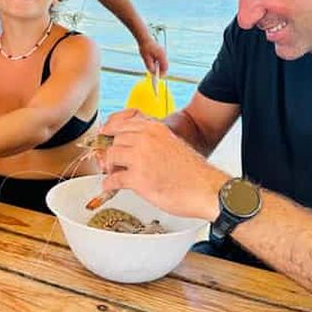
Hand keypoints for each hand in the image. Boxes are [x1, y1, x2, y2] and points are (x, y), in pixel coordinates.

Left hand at [98, 114, 226, 220]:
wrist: (206, 189)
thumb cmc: (193, 172)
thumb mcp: (172, 143)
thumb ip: (153, 141)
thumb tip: (134, 148)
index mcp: (155, 128)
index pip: (123, 122)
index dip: (111, 130)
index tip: (105, 135)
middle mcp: (145, 139)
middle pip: (115, 139)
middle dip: (111, 151)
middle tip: (111, 161)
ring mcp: (140, 157)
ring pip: (111, 156)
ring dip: (109, 167)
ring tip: (112, 173)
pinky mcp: (137, 178)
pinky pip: (113, 179)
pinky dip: (108, 184)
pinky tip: (110, 186)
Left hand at [137, 36, 167, 76]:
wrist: (144, 38)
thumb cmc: (145, 47)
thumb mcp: (146, 58)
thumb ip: (150, 66)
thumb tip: (153, 73)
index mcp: (161, 56)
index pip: (164, 68)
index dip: (162, 74)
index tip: (159, 79)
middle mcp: (163, 54)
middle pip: (165, 66)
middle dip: (161, 71)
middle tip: (156, 77)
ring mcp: (163, 52)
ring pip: (163, 63)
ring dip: (159, 67)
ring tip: (154, 71)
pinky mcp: (160, 51)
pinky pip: (161, 59)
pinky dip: (158, 63)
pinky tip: (153, 64)